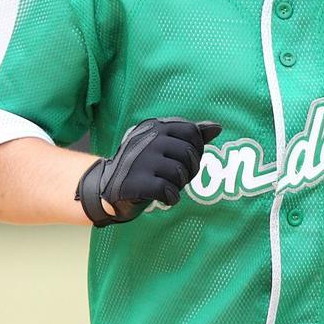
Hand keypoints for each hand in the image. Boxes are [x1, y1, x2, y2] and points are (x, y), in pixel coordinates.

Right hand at [75, 118, 221, 226]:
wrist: (106, 186)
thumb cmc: (143, 164)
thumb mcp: (164, 144)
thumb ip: (190, 135)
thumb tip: (217, 128)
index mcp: (155, 126)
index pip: (192, 132)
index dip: (197, 150)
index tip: (186, 160)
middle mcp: (147, 138)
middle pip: (189, 154)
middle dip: (190, 170)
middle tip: (177, 177)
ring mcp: (140, 159)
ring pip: (180, 173)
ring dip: (179, 185)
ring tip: (168, 186)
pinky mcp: (135, 181)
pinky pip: (167, 190)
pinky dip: (170, 198)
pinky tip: (164, 198)